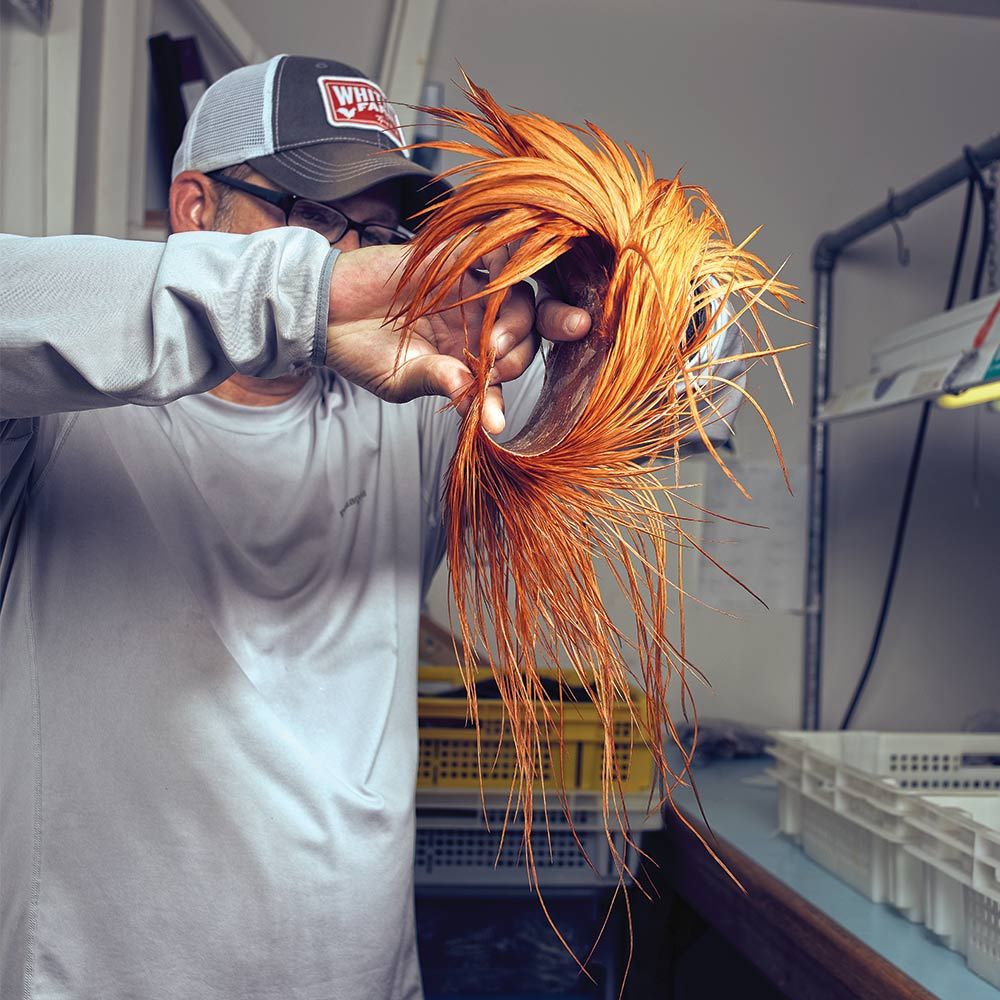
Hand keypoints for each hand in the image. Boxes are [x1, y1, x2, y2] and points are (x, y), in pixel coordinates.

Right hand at [325, 242, 590, 433]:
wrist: (324, 309)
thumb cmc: (361, 353)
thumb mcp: (400, 379)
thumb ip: (439, 383)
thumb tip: (472, 402)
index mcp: (470, 356)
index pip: (507, 370)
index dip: (505, 390)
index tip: (493, 416)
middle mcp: (477, 323)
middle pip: (525, 331)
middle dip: (519, 351)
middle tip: (493, 361)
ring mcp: (470, 290)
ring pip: (518, 295)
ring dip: (515, 318)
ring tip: (491, 339)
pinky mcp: (456, 256)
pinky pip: (496, 251)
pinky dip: (508, 260)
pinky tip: (503, 276)